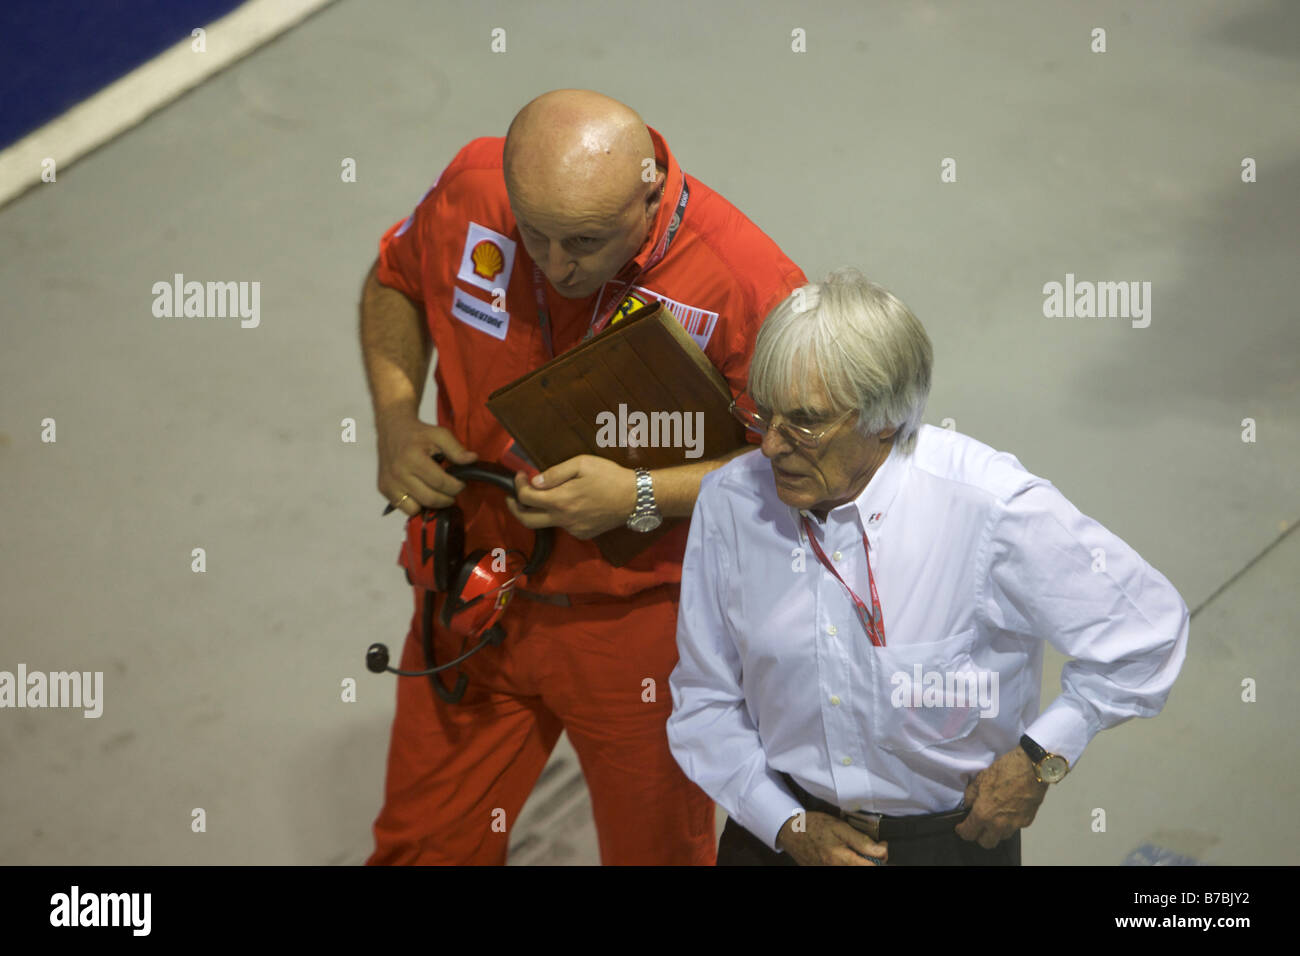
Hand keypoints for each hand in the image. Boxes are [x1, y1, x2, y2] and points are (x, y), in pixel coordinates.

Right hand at [376, 413, 477, 515]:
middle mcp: (398, 472)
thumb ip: (457, 449)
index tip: (461, 483)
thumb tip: (473, 460)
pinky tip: (423, 493)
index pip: (440, 483)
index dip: (456, 487)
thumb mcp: (440, 434)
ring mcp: (389, 483)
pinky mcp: (383, 489)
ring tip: (438, 493)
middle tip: (452, 492)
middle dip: (447, 499)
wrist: (392, 429)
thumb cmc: (419, 433)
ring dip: (431, 505)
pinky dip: (416, 505)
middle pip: (430, 499)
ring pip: (416, 509)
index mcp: (413, 458)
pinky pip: (404, 508)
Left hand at [505, 455, 636, 539]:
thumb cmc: (609, 476)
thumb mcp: (582, 464)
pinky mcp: (583, 534)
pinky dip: (557, 515)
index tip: (521, 475)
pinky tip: (566, 503)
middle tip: (512, 496)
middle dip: (514, 507)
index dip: (518, 485)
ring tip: (541, 496)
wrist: (635, 498)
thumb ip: (555, 473)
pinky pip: (563, 526)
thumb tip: (535, 481)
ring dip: (538, 511)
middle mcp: (562, 519)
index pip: (526, 497)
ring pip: (546, 523)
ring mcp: (573, 529)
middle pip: (527, 520)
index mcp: (560, 500)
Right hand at [775, 811, 887, 866]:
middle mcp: (835, 869)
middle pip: (863, 868)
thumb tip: (881, 851)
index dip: (881, 858)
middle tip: (870, 848)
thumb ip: (862, 840)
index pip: (871, 867)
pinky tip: (845, 855)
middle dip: (870, 861)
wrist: (790, 832)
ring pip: (853, 867)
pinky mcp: (824, 871)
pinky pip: (843, 868)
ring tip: (856, 851)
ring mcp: (828, 871)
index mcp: (841, 859)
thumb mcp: (839, 826)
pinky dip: (848, 862)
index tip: (880, 846)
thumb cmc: (813, 826)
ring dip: (859, 861)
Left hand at [955, 746, 1048, 848]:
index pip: (969, 834)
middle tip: (977, 825)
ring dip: (996, 831)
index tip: (960, 827)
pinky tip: (1008, 811)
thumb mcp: (980, 779)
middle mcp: (999, 824)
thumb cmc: (1005, 770)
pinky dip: (1009, 823)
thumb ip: (971, 795)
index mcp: (983, 814)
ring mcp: (1014, 824)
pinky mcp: (1027, 821)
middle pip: (986, 843)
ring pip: (1001, 837)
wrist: (1032, 768)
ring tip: (994, 818)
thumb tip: (969, 805)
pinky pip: (1015, 827)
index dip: (962, 831)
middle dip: (979, 836)